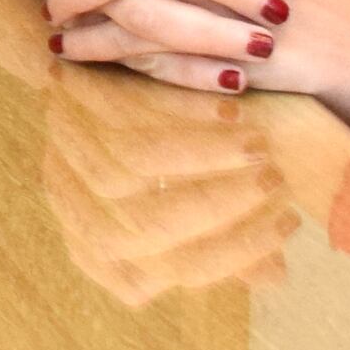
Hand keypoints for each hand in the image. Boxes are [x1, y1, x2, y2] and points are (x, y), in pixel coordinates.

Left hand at [37, 65, 305, 303]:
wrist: (106, 73)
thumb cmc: (174, 147)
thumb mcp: (203, 194)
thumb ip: (232, 233)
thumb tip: (271, 276)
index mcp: (111, 255)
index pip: (174, 271)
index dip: (234, 252)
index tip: (289, 219)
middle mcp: (76, 213)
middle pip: (143, 229)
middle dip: (217, 207)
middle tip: (276, 180)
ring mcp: (62, 155)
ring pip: (127, 168)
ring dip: (202, 157)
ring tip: (259, 145)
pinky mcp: (60, 100)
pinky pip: (117, 111)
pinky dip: (178, 109)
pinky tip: (229, 106)